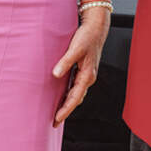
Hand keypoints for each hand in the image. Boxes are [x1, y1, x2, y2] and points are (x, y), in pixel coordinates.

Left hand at [52, 10, 110, 125]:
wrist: (96, 28)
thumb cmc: (87, 37)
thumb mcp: (75, 49)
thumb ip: (65, 62)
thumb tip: (56, 74)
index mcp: (87, 75)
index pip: (75, 98)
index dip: (65, 110)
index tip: (56, 119)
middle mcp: (88, 77)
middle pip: (76, 99)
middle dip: (65, 111)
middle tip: (54, 122)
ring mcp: (86, 75)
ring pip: (76, 94)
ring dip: (67, 104)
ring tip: (56, 113)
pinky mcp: (83, 70)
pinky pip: (75, 87)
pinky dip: (68, 95)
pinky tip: (61, 97)